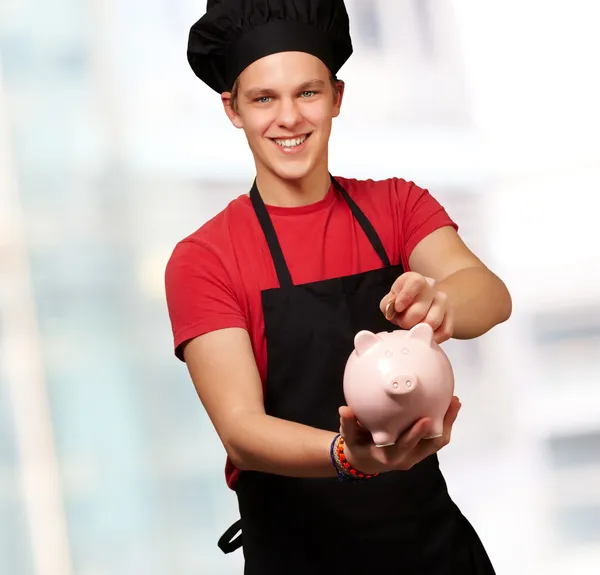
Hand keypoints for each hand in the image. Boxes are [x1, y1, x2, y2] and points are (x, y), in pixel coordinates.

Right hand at [338, 397, 461, 475]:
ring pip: (437, 442)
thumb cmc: (357, 446)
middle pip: (431, 445)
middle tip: (452, 402)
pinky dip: (442, 424)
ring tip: (454, 402)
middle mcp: (406, 458)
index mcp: (389, 455)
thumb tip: (344, 409)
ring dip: (447, 423)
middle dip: (444, 425)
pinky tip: (446, 406)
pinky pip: (435, 439)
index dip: (416, 434)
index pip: (405, 446)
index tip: (426, 418)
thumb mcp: (349, 437)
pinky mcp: (420, 451)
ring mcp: (416, 456)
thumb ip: (348, 424)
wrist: (364, 461)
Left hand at [379, 271, 453, 343]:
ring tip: (414, 327)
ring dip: (419, 330)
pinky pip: (445, 332)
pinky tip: (425, 334)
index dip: (406, 297)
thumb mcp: (390, 300)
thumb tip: (392, 311)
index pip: (416, 283)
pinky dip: (433, 338)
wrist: (422, 304)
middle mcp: (432, 287)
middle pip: (419, 311)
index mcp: (415, 279)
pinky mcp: (451, 316)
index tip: (398, 308)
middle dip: (406, 322)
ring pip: (432, 323)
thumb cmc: (402, 303)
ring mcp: (444, 301)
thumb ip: (388, 304)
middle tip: (403, 322)